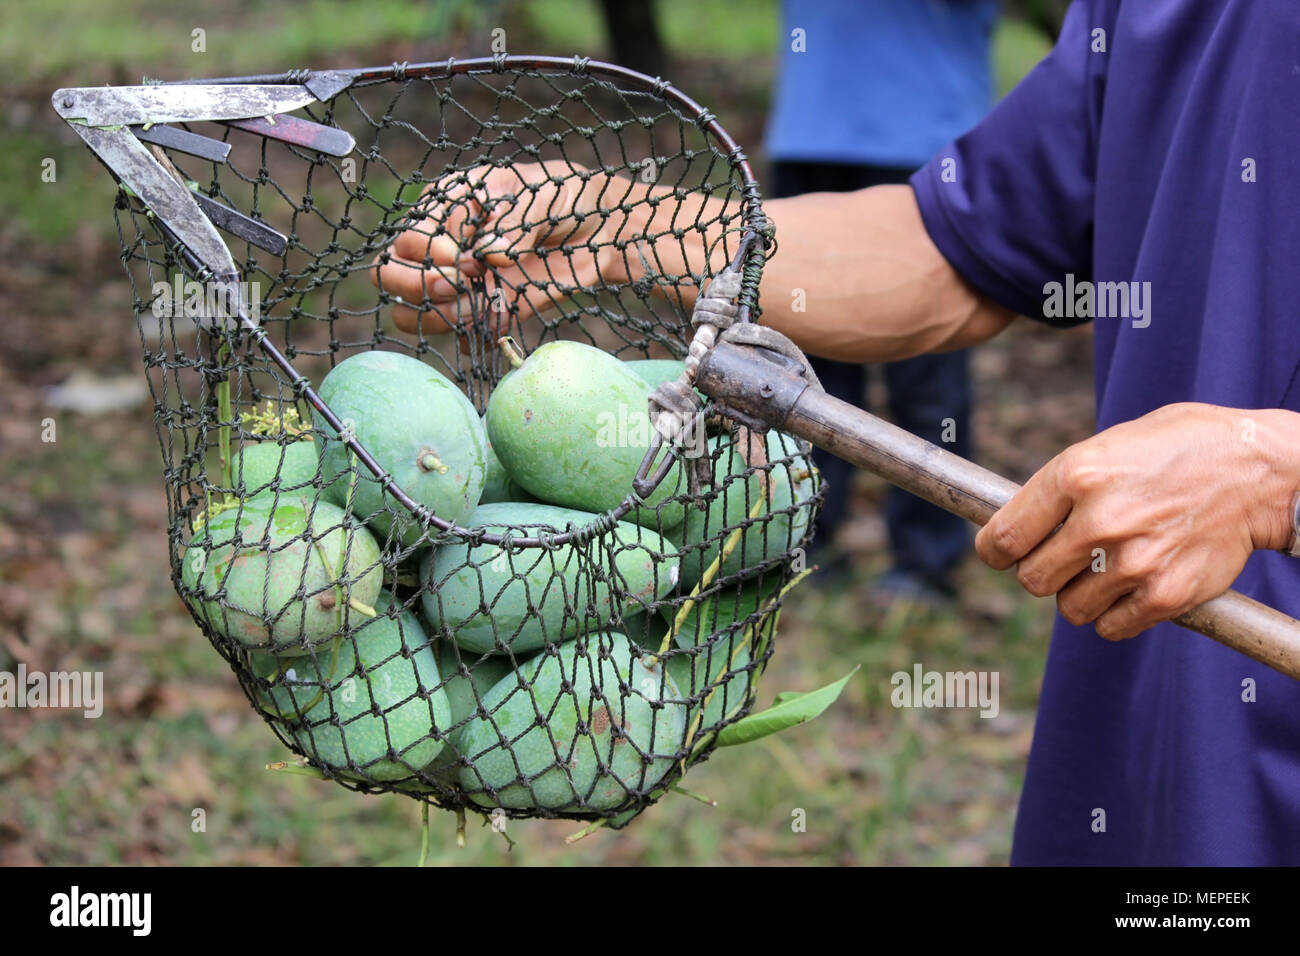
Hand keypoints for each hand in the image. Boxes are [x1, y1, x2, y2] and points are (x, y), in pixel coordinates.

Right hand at [369, 161, 626, 335]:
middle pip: (389, 275)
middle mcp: (442, 247)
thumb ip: (511, 222)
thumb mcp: (537, 195)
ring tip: (478, 299)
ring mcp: (460, 284)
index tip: (470, 256)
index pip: (406, 239)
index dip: (430, 254)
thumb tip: (490, 254)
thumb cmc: (565, 198)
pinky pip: (455, 334)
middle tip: (462, 282)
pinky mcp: (484, 312)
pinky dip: (467, 333)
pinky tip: (495, 315)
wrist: (602, 231)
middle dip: (418, 284)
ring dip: (439, 313)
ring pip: (412, 311)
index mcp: (445, 208)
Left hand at [975, 402, 1299, 639]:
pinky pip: (1110, 627)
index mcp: (1076, 475)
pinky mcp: (1166, 594)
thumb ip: (1059, 486)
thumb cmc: (1178, 450)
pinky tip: (1132, 586)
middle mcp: (1100, 520)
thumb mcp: (1106, 446)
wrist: (1260, 469)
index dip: (996, 552)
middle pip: (1031, 579)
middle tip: (1066, 557)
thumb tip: (1012, 523)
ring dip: (1080, 594)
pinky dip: (1115, 614)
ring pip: (1070, 607)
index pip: (1003, 539)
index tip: (1002, 554)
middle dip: (1042, 571)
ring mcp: (1133, 562)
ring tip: (1108, 565)